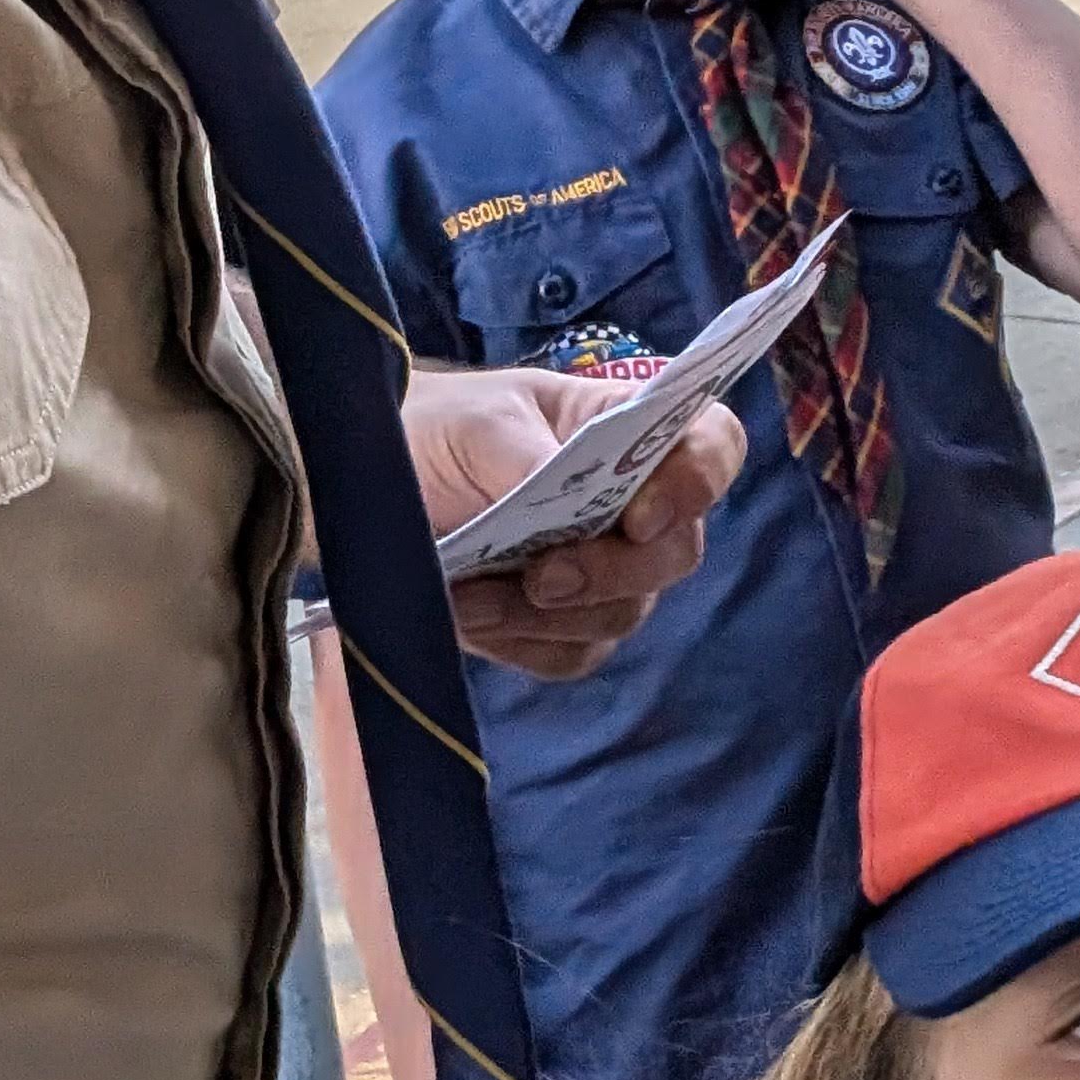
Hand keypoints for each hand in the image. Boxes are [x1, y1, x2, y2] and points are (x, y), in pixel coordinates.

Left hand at [402, 365, 743, 679]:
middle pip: (677, 551)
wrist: (369, 482)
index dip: (700, 479)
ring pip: (622, 613)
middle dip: (612, 571)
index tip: (641, 514)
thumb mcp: (479, 423)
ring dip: (547, 616)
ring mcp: (602, 571)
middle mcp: (633, 504)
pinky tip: (468, 618)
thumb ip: (531, 458)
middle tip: (542, 577)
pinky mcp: (562, 629)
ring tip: (469, 597)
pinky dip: (521, 644)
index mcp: (626, 428)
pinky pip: (573, 656)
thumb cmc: (436, 429)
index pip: (711, 446)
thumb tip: (563, 509)